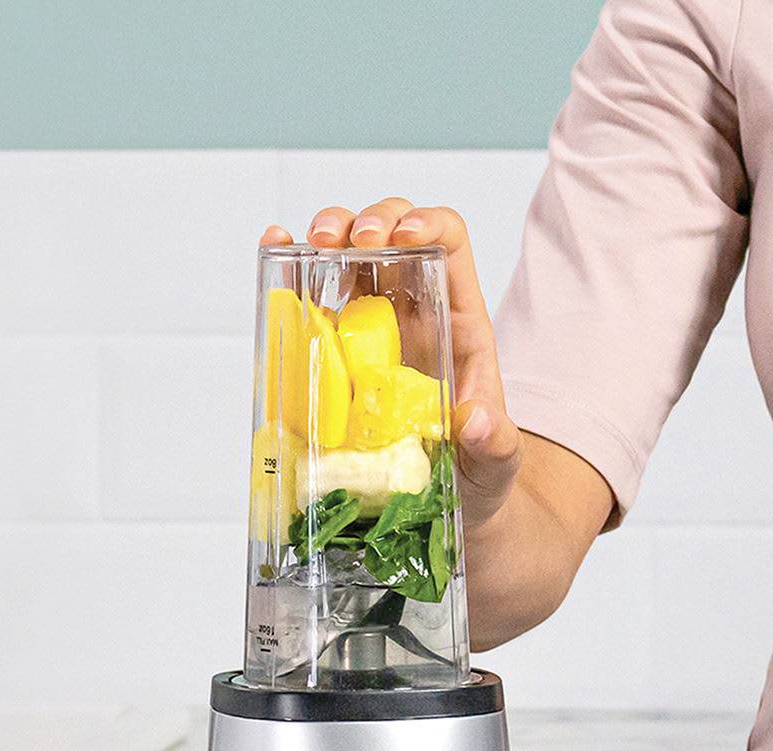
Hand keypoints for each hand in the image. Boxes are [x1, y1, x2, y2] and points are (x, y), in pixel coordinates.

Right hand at [259, 199, 522, 531]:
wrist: (445, 508)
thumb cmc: (476, 476)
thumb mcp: (495, 465)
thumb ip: (495, 445)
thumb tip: (476, 422)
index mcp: (458, 325)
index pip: (450, 246)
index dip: (428, 225)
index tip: (403, 238)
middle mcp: (413, 314)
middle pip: (394, 234)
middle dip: (370, 221)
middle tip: (348, 241)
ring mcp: (370, 329)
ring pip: (350, 254)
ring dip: (330, 232)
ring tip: (313, 244)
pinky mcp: (334, 355)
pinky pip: (312, 300)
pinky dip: (292, 267)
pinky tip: (277, 249)